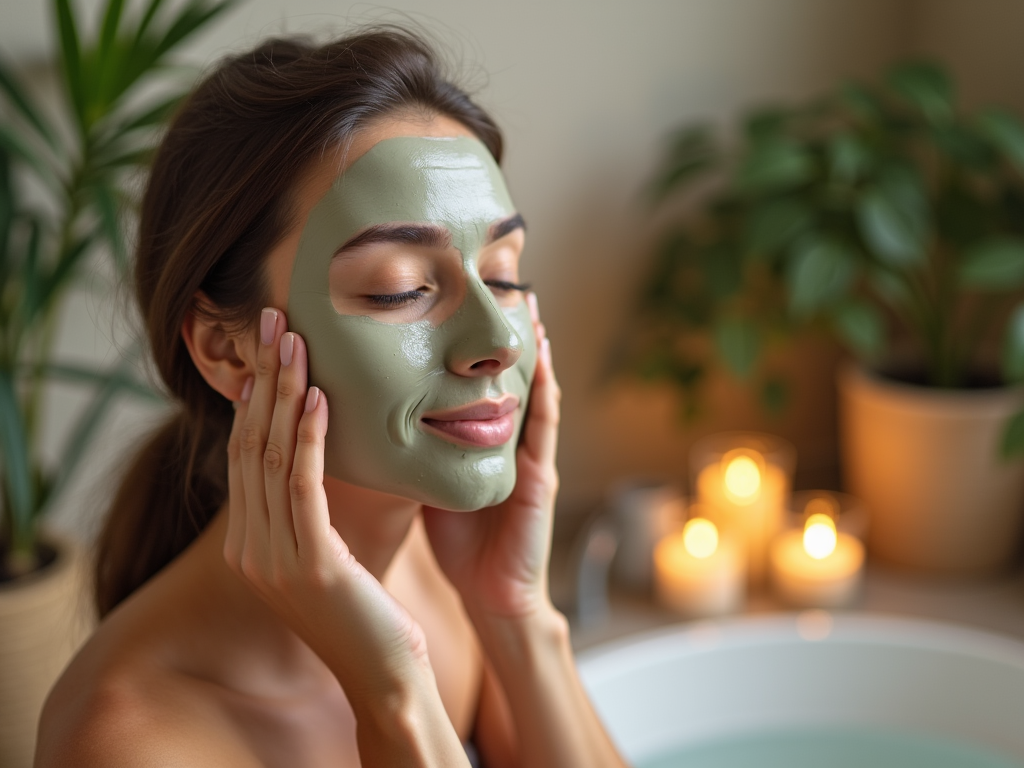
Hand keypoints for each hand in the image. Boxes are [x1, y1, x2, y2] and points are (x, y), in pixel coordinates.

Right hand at [224, 307, 428, 702]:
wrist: (383, 677)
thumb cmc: (364, 612)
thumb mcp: (326, 554)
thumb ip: (308, 511)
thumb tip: (315, 455)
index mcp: (250, 543)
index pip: (245, 453)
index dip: (255, 395)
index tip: (271, 345)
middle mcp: (250, 548)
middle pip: (249, 444)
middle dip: (262, 378)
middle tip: (274, 320)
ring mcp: (273, 558)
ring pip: (272, 457)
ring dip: (285, 394)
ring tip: (297, 341)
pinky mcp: (309, 564)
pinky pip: (304, 487)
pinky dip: (310, 439)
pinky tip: (322, 398)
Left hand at [422, 293, 560, 619]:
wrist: (491, 596)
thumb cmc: (459, 546)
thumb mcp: (429, 486)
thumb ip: (413, 452)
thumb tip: (370, 418)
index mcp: (478, 444)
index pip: (473, 383)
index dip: (466, 346)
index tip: (453, 305)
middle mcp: (508, 442)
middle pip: (506, 375)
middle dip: (503, 332)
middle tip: (497, 281)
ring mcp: (529, 456)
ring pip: (532, 388)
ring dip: (533, 347)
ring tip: (529, 302)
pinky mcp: (540, 476)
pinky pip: (544, 425)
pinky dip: (545, 389)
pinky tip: (545, 357)